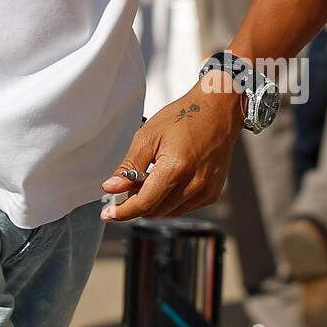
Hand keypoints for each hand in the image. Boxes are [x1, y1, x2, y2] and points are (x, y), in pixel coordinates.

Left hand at [100, 76, 244, 221]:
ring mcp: (205, 192)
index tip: (108, 213)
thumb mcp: (148, 136)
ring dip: (152, 203)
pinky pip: (182, 208)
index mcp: (176, 168)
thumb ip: (129, 166)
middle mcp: (194, 185)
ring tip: (148, 179)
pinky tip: (166, 181)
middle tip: (126, 188)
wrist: (218, 112)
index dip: (123, 212)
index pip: (144, 204)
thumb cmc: (185, 117)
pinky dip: (168, 201)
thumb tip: (112, 187)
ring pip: (167, 213)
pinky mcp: (212, 194)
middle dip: (136, 204)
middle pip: (154, 212)